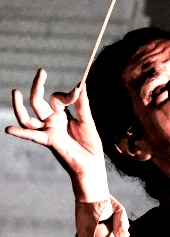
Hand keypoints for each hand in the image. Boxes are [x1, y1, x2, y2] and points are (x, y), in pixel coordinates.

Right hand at [5, 69, 108, 201]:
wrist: (92, 164)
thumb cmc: (90, 144)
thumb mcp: (87, 120)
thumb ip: (82, 104)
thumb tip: (81, 84)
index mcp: (61, 116)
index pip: (58, 98)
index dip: (68, 94)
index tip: (79, 90)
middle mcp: (52, 122)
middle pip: (38, 102)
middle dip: (38, 86)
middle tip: (41, 72)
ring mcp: (48, 131)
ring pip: (28, 117)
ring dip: (19, 107)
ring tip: (15, 92)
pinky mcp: (49, 140)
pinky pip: (32, 136)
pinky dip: (21, 133)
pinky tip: (9, 129)